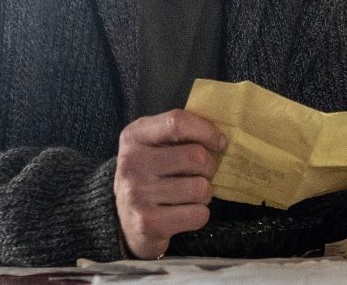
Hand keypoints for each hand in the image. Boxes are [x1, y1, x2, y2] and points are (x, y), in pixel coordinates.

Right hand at [114, 109, 226, 258]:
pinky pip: (197, 214)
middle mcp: (131, 163)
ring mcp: (136, 194)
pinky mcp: (147, 223)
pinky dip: (199, 215)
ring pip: (200, 188)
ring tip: (189, 195)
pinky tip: (184, 213)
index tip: (219, 143)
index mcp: (134, 136)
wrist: (124, 221)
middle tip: (202, 174)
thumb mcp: (155, 145)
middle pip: (195, 156)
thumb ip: (181, 132)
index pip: (177, 122)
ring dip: (204, 193)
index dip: (207, 131)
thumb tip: (221, 137)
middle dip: (209, 167)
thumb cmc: (151, 175)